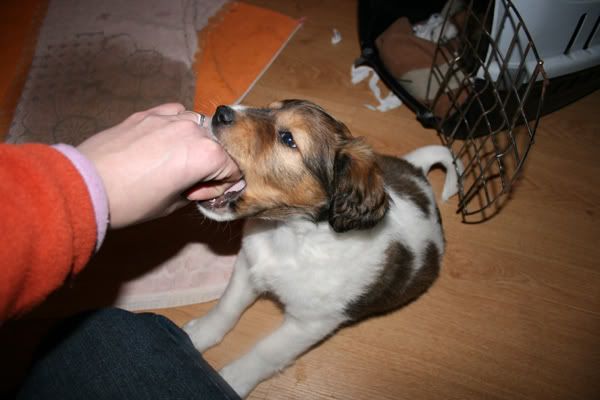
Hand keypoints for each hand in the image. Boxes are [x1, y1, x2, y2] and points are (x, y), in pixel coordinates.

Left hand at [77, 103, 241, 227]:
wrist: (87, 185)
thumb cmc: (133, 201)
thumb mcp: (173, 205)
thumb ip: (197, 191)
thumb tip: (201, 185)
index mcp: (207, 155)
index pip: (233, 169)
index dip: (218, 187)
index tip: (196, 196)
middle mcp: (194, 130)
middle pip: (219, 146)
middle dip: (209, 164)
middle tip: (185, 182)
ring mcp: (170, 117)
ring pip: (199, 125)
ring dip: (195, 143)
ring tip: (174, 159)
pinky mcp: (148, 113)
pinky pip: (176, 112)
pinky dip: (177, 125)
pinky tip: (163, 140)